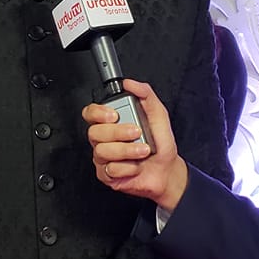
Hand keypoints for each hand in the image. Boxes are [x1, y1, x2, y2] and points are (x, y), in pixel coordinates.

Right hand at [83, 79, 189, 211]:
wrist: (167, 171)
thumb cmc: (160, 144)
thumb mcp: (158, 114)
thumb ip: (145, 95)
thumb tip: (130, 84)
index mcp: (112, 122)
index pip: (91, 113)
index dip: (97, 113)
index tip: (114, 115)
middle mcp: (105, 139)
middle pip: (95, 132)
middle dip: (118, 132)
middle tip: (136, 132)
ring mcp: (103, 157)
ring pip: (102, 151)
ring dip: (126, 151)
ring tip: (143, 150)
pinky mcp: (106, 175)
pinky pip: (110, 169)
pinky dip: (128, 167)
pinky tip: (136, 166)